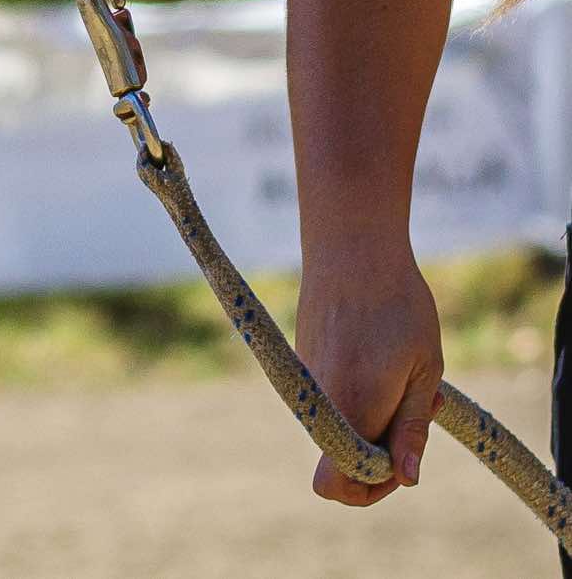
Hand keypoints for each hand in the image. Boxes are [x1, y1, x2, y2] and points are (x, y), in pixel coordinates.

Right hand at [296, 248, 443, 506]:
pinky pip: (334, 396)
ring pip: (342, 424)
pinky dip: (359, 392)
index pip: (335, 485)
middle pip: (344, 457)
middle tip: (423, 407)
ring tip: (409, 375)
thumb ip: (411, 429)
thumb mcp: (425, 371)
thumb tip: (408, 480)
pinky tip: (384, 355)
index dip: (373, 489)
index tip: (403, 461)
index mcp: (351, 408)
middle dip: (384, 449)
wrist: (351, 241)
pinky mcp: (304, 357)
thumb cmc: (398, 304)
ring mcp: (308, 376)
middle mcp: (319, 398)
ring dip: (375, 417)